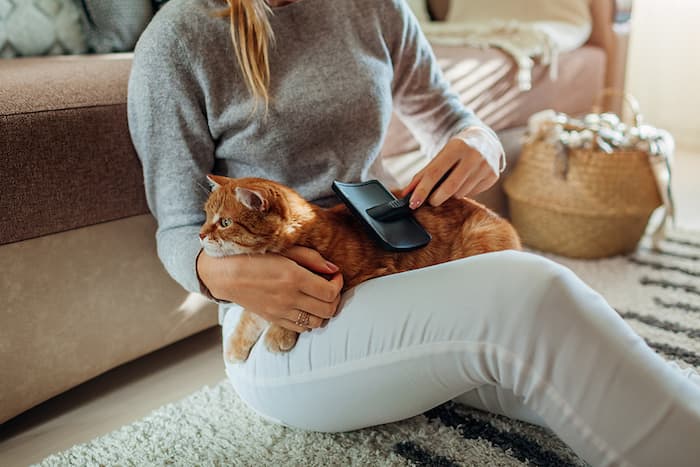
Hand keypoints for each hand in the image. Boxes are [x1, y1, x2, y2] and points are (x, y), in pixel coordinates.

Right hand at [197, 246, 343, 331]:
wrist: (225, 273)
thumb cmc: (254, 255)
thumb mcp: (284, 249)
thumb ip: (312, 258)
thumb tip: (334, 269)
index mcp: (294, 278)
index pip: (331, 291)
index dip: (339, 283)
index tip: (334, 275)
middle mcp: (289, 298)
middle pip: (328, 310)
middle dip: (335, 298)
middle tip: (329, 286)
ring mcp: (281, 312)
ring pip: (317, 323)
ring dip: (324, 311)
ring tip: (318, 297)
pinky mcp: (273, 319)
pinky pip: (301, 328)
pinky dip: (309, 320)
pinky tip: (305, 306)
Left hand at [401, 138, 497, 207]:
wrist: (484, 140)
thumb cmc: (457, 149)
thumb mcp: (441, 155)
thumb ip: (424, 174)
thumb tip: (407, 193)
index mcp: (456, 146)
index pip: (435, 173)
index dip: (422, 190)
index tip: (413, 203)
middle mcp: (473, 155)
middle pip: (449, 188)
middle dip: (436, 198)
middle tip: (431, 200)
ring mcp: (485, 166)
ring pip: (461, 193)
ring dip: (451, 194)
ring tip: (452, 182)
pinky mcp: (493, 176)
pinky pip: (473, 193)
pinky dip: (464, 191)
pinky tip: (467, 180)